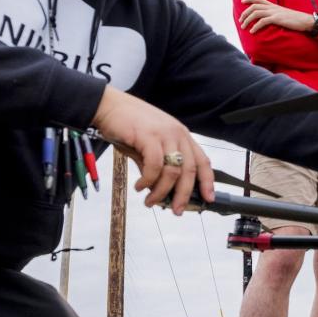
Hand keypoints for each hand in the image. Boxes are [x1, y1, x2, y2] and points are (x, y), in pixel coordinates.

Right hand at [91, 85, 213, 213]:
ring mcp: (165, 134)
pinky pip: (154, 166)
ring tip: (150, 201)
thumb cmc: (128, 126)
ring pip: (173, 171)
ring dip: (161, 191)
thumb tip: (160, 190)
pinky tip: (139, 186)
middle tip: (176, 211)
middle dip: (184, 195)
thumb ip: (157, 166)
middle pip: (190, 170)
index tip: (209, 198)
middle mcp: (177, 134)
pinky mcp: (149, 136)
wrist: (108, 106)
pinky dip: (148, 181)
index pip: (202, 161)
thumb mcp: (148, 145)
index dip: (208, 181)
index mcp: (182, 135)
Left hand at [239, 0, 316, 33]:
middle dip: (245, 13)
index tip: (242, 1)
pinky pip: (263, 21)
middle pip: (254, 6)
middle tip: (241, 20)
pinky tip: (252, 31)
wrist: (304, 20)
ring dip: (247, 20)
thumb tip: (269, 20)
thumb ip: (275, 15)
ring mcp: (274, 12)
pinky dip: (255, 26)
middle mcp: (272, 7)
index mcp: (273, 5)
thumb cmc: (295, 20)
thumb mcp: (283, 14)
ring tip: (243, 27)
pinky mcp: (277, 19)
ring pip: (256, 13)